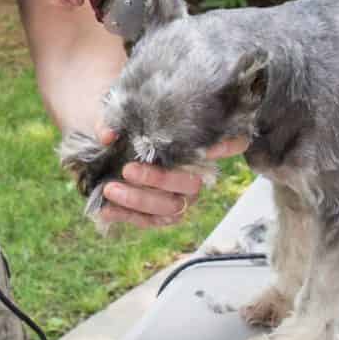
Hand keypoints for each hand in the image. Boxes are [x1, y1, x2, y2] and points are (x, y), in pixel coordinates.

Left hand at [94, 123, 250, 228]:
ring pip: (172, 207)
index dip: (229, 146)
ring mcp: (180, 197)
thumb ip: (113, 122)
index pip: (233, 143)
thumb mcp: (120, 117)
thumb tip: (107, 135)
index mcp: (195, 144)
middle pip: (192, 183)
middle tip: (127, 169)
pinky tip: (105, 208)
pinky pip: (150, 222)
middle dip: (160, 179)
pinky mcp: (162, 216)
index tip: (210, 146)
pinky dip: (127, 216)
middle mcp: (195, 173)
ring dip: (139, 200)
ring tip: (110, 189)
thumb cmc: (127, 125)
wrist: (109, 149)